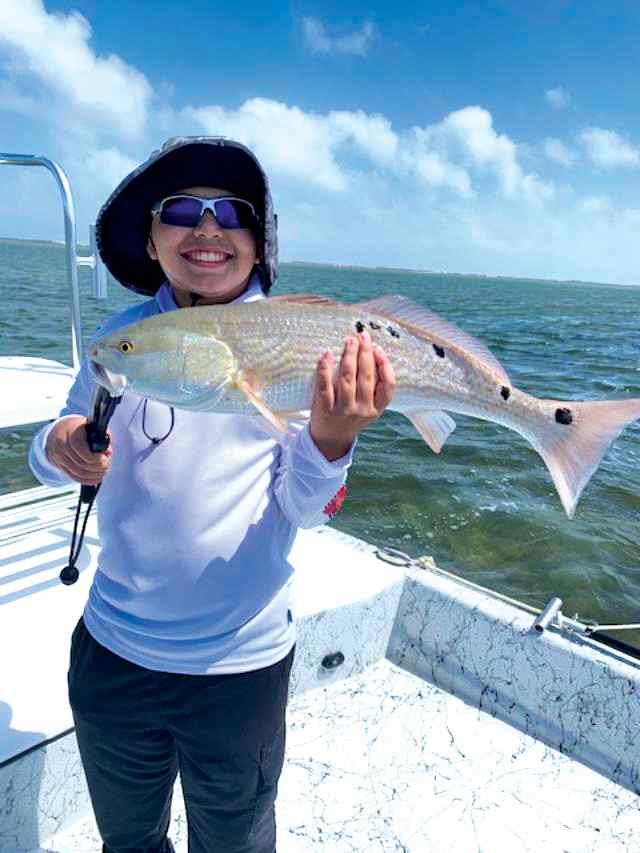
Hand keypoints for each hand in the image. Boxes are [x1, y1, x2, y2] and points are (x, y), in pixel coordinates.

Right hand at [46, 416, 112, 484]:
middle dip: (97, 468)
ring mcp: (58, 455)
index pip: (80, 448)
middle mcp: (61, 443)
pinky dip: (86, 480)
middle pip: (80, 463)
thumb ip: (103, 437)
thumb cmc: (80, 429)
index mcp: (71, 431)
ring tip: (102, 473)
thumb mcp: (92, 426)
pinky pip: (73, 477)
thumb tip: (107, 453)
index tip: (105, 459)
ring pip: (78, 472)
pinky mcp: (58, 465)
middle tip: (106, 466)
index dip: (95, 457)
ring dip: (93, 475)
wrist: (58, 431)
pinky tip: (95, 479)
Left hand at [310, 330, 395, 460]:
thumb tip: (372, 351)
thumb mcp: (369, 407)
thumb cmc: (350, 416)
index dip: (385, 365)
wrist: (330, 438)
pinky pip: (325, 385)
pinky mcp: (325, 409)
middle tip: (363, 336)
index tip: (378, 349)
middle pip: (367, 376)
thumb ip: (373, 386)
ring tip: (349, 341)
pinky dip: (325, 368)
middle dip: (365, 353)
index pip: (388, 385)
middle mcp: (362, 410)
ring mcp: (343, 410)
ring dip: (349, 356)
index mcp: (376, 409)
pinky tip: (327, 354)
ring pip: (348, 378)